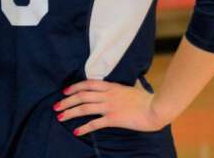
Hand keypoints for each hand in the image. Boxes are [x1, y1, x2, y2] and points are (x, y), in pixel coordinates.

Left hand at [53, 79, 168, 135]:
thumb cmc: (149, 99)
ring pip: (84, 108)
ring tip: (60, 117)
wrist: (157, 108)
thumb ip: (129, 86)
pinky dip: (84, 127)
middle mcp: (107, 95)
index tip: (65, 91)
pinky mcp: (113, 118)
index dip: (74, 87)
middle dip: (66, 101)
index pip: (87, 84)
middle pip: (81, 96)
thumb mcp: (135, 88)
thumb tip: (135, 82)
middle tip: (56, 106)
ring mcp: (109, 106)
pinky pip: (95, 123)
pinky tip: (77, 131)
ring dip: (70, 112)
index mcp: (111, 86)